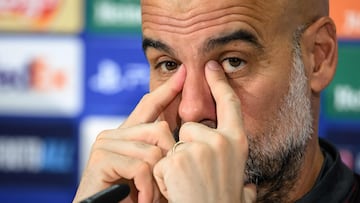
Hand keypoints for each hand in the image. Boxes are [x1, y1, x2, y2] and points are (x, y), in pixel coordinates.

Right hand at [73, 66, 185, 202]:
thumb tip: (183, 135)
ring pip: (152, 150)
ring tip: (151, 196)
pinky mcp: (100, 158)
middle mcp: (114, 133)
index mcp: (128, 134)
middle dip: (168, 160)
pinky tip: (141, 199)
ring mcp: (105, 143)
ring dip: (158, 181)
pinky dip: (147, 189)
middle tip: (163, 186)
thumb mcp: (152, 171)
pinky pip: (140, 167)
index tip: (185, 73)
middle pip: (159, 129)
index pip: (150, 104)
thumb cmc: (131, 197)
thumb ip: (162, 151)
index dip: (169, 89)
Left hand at [153, 61, 256, 202]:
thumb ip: (244, 181)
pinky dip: (164, 176)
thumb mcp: (240, 189)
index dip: (219, 83)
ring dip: (176, 163)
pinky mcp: (178, 158)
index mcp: (237, 143)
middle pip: (192, 126)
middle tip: (196, 174)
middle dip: (187, 147)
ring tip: (187, 184)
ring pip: (175, 143)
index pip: (230, 103)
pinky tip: (176, 189)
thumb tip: (249, 187)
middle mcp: (222, 142)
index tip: (210, 67)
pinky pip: (162, 160)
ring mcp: (199, 149)